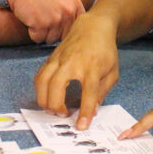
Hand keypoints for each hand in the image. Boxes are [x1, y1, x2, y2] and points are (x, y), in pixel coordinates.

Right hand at [5, 0, 84, 43]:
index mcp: (75, 4)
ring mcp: (55, 19)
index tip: (54, 20)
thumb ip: (71, 11)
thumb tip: (73, 32)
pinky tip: (30, 18)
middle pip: (62, 36)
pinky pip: (37, 38)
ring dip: (41, 32)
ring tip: (36, 15)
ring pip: (50, 39)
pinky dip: (31, 32)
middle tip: (43, 16)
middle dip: (52, 31)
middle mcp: (68, 12)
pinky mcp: (41, 24)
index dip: (63, 28)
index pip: (75, 28)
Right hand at [34, 12, 118, 129]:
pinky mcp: (51, 58)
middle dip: (56, 105)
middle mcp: (73, 62)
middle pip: (57, 86)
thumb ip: (103, 92)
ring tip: (52, 109)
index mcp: (93, 67)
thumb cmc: (105, 50)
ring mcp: (59, 59)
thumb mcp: (112, 72)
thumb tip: (92, 110)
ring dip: (44, 99)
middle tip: (63, 115)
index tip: (81, 126)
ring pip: (43, 80)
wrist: (92, 27)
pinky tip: (47, 97)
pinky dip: (40, 89)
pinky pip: (39, 75)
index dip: (85, 111)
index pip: (88, 92)